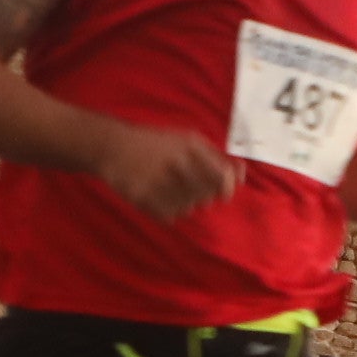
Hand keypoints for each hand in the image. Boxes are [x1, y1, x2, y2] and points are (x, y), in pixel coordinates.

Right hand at [93, 122, 236, 222]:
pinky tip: (157, 195)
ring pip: (189, 208)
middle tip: (186, 183)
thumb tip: (243, 174)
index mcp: (190, 147)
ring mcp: (158, 183)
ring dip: (184, 202)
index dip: (226, 188)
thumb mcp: (189, 140)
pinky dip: (168, 210)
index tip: (223, 191)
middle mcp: (175, 165)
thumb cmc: (157, 144)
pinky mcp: (143, 198)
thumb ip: (217, 156)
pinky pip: (170, 216)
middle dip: (203, 194)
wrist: (113, 147)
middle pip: (206, 196)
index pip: (223, 179)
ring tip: (168, 186)